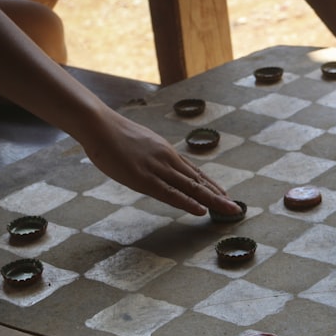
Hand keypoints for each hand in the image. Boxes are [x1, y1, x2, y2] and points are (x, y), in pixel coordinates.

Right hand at [78, 113, 240, 216]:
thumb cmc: (114, 135)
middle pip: (198, 181)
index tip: (225, 195)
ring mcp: (157, 168)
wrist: (99, 124)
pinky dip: (188, 202)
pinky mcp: (144, 178)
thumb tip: (156, 165)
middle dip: (219, 196)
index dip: (211, 185)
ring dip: (212, 200)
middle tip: (236, 208)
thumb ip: (152, 156)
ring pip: (191, 187)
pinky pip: (170, 193)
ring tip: (228, 211)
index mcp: (166, 152)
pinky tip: (201, 210)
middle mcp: (168, 160)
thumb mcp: (141, 144)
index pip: (195, 172)